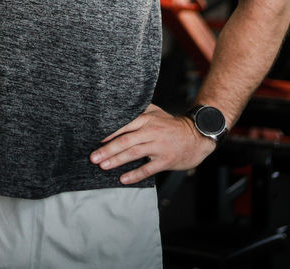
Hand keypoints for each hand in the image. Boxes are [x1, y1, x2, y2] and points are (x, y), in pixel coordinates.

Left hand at [90, 103, 216, 184]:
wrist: (196, 137)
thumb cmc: (171, 125)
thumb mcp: (156, 112)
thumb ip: (138, 111)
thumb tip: (116, 111)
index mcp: (147, 119)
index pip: (124, 125)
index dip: (109, 132)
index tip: (96, 139)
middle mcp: (152, 131)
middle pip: (126, 140)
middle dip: (108, 149)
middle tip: (93, 157)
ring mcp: (159, 146)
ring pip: (134, 154)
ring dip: (117, 160)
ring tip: (103, 166)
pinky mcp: (166, 160)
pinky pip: (148, 169)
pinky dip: (135, 174)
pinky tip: (123, 179)